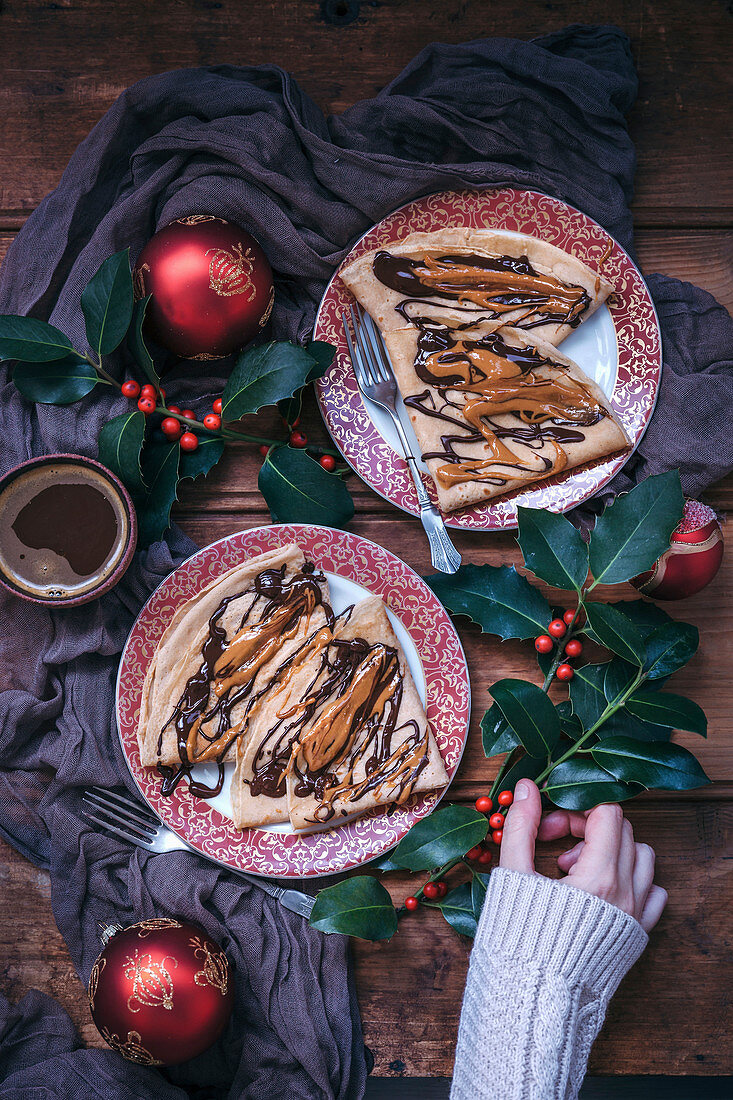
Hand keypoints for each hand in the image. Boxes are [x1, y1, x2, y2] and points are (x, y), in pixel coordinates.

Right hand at [499, 779, 666, 931]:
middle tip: (554, 846)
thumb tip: (526, 787)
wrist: (534, 1003)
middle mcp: (626, 893)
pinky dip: (633, 881)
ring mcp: (636, 915)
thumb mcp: (513, 876)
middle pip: (623, 830)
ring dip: (613, 850)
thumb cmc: (519, 942)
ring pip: (643, 857)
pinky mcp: (638, 935)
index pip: (606, 814)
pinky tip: (603, 891)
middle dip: (588, 827)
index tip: (548, 828)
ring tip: (578, 870)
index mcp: (598, 876)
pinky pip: (654, 893)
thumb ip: (522, 826)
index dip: (573, 810)